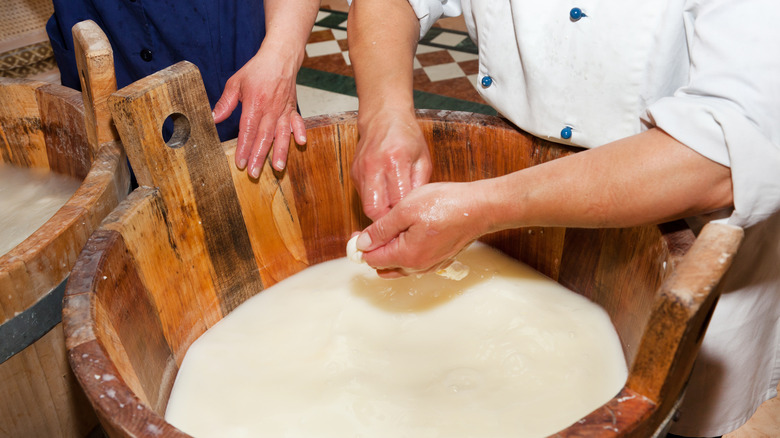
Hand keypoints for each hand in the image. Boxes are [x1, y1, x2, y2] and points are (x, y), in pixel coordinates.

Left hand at [213, 43, 306, 177]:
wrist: (279, 57)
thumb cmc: (257, 70)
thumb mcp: (236, 83)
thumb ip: (225, 103)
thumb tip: (213, 118)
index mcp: (255, 103)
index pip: (248, 130)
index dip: (243, 147)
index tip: (239, 162)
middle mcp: (270, 109)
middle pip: (264, 136)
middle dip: (258, 156)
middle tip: (254, 173)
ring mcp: (283, 110)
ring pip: (281, 134)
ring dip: (280, 151)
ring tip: (277, 167)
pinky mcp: (292, 109)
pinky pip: (298, 122)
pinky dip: (300, 132)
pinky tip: (301, 143)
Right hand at [351, 109, 431, 219]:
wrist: (383, 116)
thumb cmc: (408, 137)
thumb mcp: (423, 160)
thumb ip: (420, 186)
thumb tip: (416, 211)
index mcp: (395, 161)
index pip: (397, 202)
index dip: (404, 217)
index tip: (412, 224)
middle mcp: (374, 167)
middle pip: (375, 210)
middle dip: (388, 221)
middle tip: (400, 223)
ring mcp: (361, 170)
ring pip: (366, 206)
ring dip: (380, 213)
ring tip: (394, 214)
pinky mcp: (354, 173)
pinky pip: (363, 196)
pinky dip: (374, 201)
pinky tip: (385, 199)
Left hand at [355, 181, 488, 277]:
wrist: (481, 207)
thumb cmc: (446, 204)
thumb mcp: (406, 209)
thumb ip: (381, 229)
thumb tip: (363, 243)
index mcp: (406, 256)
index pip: (372, 259)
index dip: (360, 247)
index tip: (357, 233)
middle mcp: (418, 266)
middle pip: (384, 266)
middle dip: (373, 252)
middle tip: (370, 231)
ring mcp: (431, 265)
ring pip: (399, 266)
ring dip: (388, 253)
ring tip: (388, 230)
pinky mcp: (440, 259)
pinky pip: (414, 263)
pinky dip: (404, 253)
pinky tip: (407, 235)